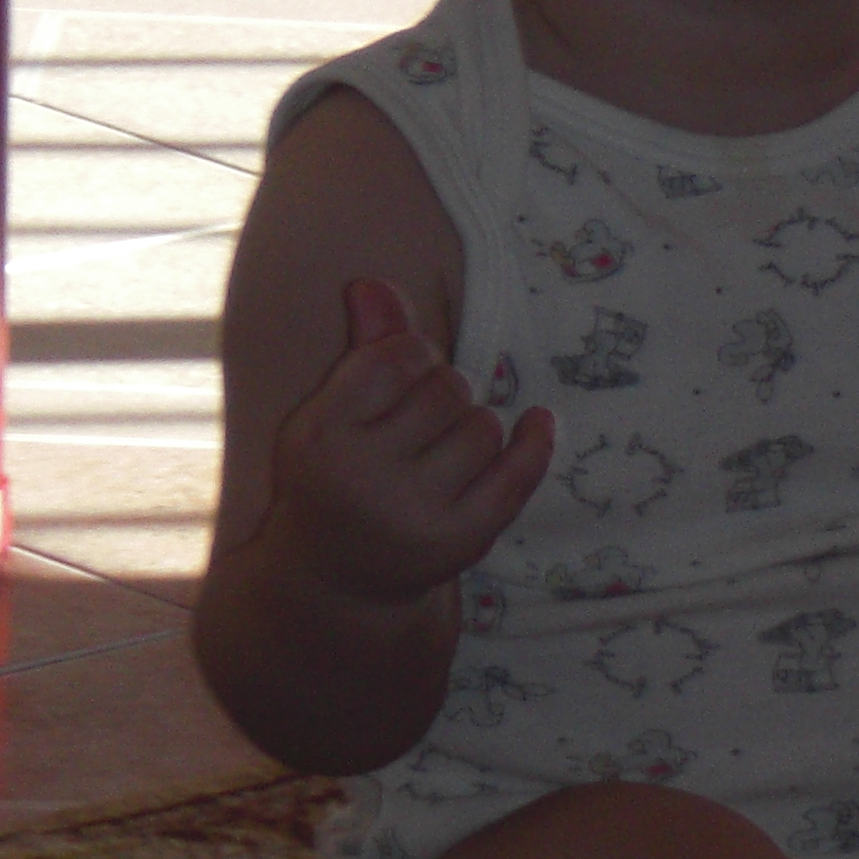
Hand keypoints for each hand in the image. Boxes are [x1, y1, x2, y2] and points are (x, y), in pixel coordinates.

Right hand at [263, 279, 553, 605]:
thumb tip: (373, 283)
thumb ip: (364, 348)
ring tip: (441, 453)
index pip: (396, 357)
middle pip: (447, 389)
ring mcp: (414, 514)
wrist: (340, 576)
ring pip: (484, 427)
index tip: (404, 374)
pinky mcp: (461, 541)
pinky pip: (519, 473)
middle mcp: (361, 478)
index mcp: (319, 436)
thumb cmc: (340, 473)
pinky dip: (536, 442)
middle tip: (422, 423)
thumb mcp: (335, 412)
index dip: (412, 357)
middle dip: (444, 393)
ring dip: (474, 427)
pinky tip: (538, 421)